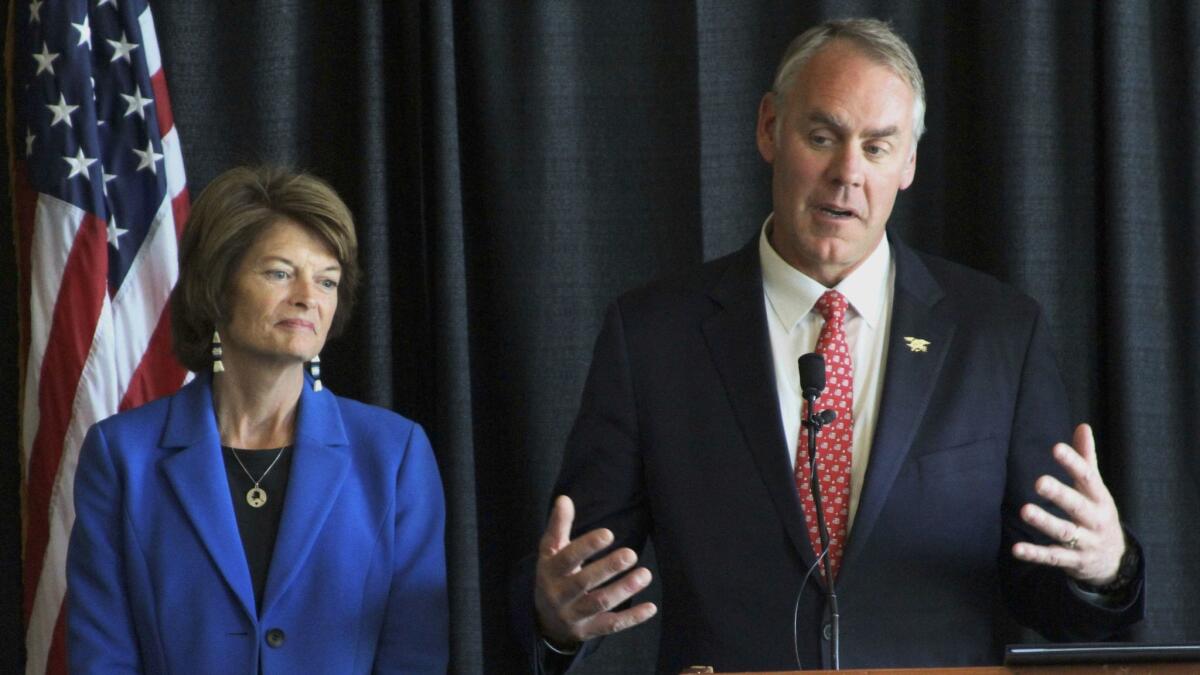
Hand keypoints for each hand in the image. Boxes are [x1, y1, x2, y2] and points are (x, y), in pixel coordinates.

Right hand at [534, 495, 657, 646]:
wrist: (544, 620)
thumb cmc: (553, 575)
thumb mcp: (551, 552)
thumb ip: (559, 526)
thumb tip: (564, 499)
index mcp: (550, 571)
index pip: (568, 558)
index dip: (587, 546)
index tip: (609, 534)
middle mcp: (560, 595)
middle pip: (584, 582)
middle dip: (608, 568)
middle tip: (631, 554)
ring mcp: (574, 615)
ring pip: (600, 603)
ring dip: (623, 590)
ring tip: (645, 574)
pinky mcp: (589, 630)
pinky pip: (611, 625)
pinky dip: (631, 618)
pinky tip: (651, 607)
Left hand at [1012, 423, 1125, 584]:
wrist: (1115, 561)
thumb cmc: (1098, 514)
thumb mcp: (1096, 488)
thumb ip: (1086, 459)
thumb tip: (1082, 426)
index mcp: (1100, 499)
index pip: (1088, 478)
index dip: (1073, 463)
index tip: (1056, 448)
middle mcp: (1095, 520)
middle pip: (1077, 506)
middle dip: (1060, 495)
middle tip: (1039, 482)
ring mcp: (1085, 543)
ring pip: (1064, 532)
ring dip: (1045, 522)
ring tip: (1025, 511)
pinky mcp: (1073, 562)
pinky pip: (1053, 558)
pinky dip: (1035, 554)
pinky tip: (1016, 549)